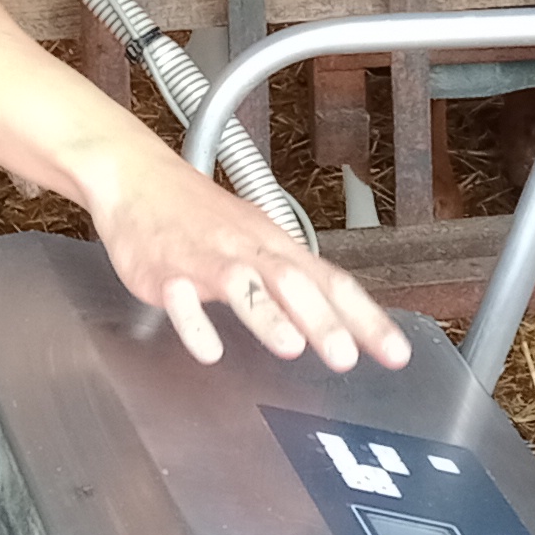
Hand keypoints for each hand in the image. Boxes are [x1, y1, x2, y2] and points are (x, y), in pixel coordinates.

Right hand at [78, 136, 413, 371]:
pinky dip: (194, 321)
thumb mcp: (260, 242)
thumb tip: (346, 323)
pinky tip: (209, 349)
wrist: (138, 176)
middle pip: (292, 282)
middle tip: (346, 358)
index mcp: (277, 247)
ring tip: (290, 347)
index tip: (396, 355)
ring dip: (266, 315)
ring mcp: (206, 258)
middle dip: (321, 320)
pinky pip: (180, 295)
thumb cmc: (202, 216)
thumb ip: (299, 284)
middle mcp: (248, 251)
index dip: (367, 319)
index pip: (333, 282)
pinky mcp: (164, 270)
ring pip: (242, 284)